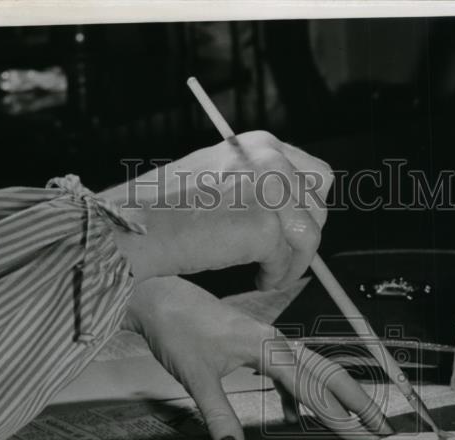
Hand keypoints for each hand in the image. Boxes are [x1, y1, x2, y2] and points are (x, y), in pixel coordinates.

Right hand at [102, 131, 332, 289]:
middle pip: (319, 207)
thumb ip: (256, 183)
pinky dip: (274, 276)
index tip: (293, 231)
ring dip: (293, 264)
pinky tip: (257, 279)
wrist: (135, 225)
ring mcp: (269, 192)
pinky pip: (287, 261)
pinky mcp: (263, 226)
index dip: (308, 209)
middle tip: (281, 258)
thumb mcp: (219, 175)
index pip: (317, 176)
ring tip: (268, 275)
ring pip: (309, 238)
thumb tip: (295, 213)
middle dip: (304, 238)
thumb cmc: (166, 208)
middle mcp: (270, 160)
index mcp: (260, 144)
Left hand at [124, 276, 391, 439]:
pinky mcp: (257, 345)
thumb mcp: (195, 377)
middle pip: (330, 374)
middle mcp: (277, 342)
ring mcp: (269, 342)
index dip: (342, 417)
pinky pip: (292, 372)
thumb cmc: (175, 329)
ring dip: (338, 397)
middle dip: (359, 403)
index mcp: (269, 348)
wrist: (155, 295)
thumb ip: (218, 415)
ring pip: (315, 370)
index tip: (364, 438)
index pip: (315, 389)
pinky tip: (297, 415)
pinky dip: (303, 394)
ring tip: (358, 423)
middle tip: (382, 430)